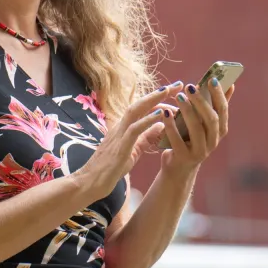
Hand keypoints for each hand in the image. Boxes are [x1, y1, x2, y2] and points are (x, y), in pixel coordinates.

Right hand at [75, 84, 173, 203]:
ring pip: (135, 111)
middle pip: (140, 103)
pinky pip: (135, 129)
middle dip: (159, 93)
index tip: (175, 91)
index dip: (158, 98)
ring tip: (169, 91)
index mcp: (122, 128)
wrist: (89, 183)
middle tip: (178, 84)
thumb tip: (161, 126)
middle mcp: (119, 127)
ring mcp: (118, 135)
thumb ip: (145, 139)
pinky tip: (161, 114)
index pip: (141, 108)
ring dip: (153, 100)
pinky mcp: (119, 147)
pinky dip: (148, 120)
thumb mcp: (132, 151)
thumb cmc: (109, 170)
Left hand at [158, 78, 233, 172]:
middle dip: (201, 102)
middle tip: (190, 87)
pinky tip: (165, 113)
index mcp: (220, 130)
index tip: (212, 79)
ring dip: (187, 111)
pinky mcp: (184, 157)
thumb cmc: (192, 138)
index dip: (219, 95)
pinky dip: (171, 126)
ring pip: (196, 130)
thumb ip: (215, 105)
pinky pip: (177, 140)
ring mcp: (200, 151)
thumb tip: (230, 84)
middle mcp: (213, 142)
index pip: (223, 110)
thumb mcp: (205, 123)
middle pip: (211, 120)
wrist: (179, 166)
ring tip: (179, 96)